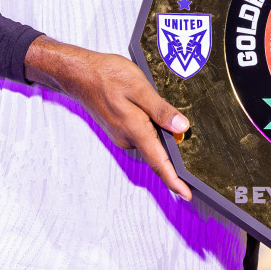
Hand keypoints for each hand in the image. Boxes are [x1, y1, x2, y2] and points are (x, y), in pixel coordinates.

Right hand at [24, 35, 192, 199]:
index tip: (187, 195)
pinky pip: (140, 134)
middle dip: (174, 153)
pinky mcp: (118, 129)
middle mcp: (127, 138)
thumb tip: (182, 128)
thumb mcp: (139, 87)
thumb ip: (161, 110)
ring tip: (170, 119)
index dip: (174, 181)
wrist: (79, 75)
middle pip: (157, 153)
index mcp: (135, 130)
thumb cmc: (107, 76)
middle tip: (191, 148)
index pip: (159, 162)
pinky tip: (152, 113)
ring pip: (149, 141)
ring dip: (161, 137)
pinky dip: (151, 130)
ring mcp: (121, 135)